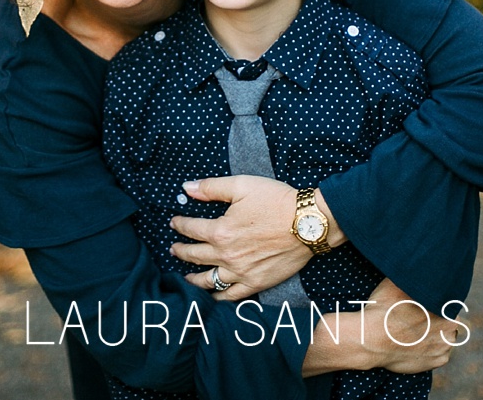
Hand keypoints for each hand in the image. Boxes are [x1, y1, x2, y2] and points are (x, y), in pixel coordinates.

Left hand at [171, 175, 309, 300]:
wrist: (308, 222)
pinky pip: (231, 296)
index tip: (174, 223)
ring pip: (207, 280)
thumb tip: (187, 188)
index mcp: (220, 231)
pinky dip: (217, 298)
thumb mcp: (243, 185)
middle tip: (174, 249)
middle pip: (194, 256)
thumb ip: (212, 187)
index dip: (180, 225)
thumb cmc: (277, 201)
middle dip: (181, 251)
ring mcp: (240, 272)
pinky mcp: (256, 283)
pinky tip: (211, 297)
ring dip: (192, 278)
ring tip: (185, 277)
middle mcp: (226, 256)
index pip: (191, 229)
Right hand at [301, 280, 462, 375]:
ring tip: (419, 332)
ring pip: (447, 338)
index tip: (426, 305)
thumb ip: (411, 275)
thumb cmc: (383, 309)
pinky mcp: (436, 361)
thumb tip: (416, 259)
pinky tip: (419, 345)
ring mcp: (444, 346)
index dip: (438, 303)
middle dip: (439, 319)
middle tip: (421, 318)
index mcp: (445, 306)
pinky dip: (432, 351)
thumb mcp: (396, 283)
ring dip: (438, 335)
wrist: (370, 340)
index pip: (450, 302)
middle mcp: (450, 327)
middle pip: (451, 321)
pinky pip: (440, 355)